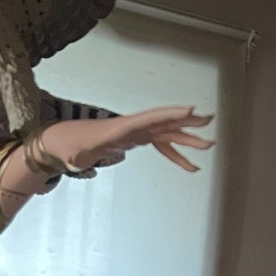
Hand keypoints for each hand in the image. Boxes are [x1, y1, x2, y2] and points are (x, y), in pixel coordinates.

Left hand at [42, 106, 213, 174]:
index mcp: (121, 127)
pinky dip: (176, 155)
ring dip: (189, 140)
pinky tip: (190, 166)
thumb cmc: (71, 146)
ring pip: (169, 134)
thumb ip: (75, 158)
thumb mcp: (73, 154)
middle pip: (165, 122)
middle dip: (187, 122)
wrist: (66, 142)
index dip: (169, 114)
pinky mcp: (138, 141)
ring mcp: (138, 133)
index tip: (190, 109)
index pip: (149, 118)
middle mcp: (134, 127)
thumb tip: (72, 161)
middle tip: (209, 122)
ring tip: (208, 145)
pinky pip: (162, 147)